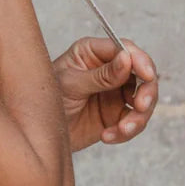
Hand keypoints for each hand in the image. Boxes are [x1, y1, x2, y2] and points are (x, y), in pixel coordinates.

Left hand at [52, 36, 159, 151]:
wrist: (37, 131)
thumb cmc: (46, 98)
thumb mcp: (71, 84)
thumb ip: (101, 75)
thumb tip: (127, 59)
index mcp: (93, 52)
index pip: (125, 49)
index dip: (140, 60)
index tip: (147, 75)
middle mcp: (108, 70)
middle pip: (142, 74)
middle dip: (146, 91)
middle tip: (141, 106)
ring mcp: (114, 93)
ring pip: (143, 100)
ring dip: (138, 117)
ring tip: (122, 129)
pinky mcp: (116, 115)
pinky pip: (134, 122)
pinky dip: (126, 131)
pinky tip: (107, 136)